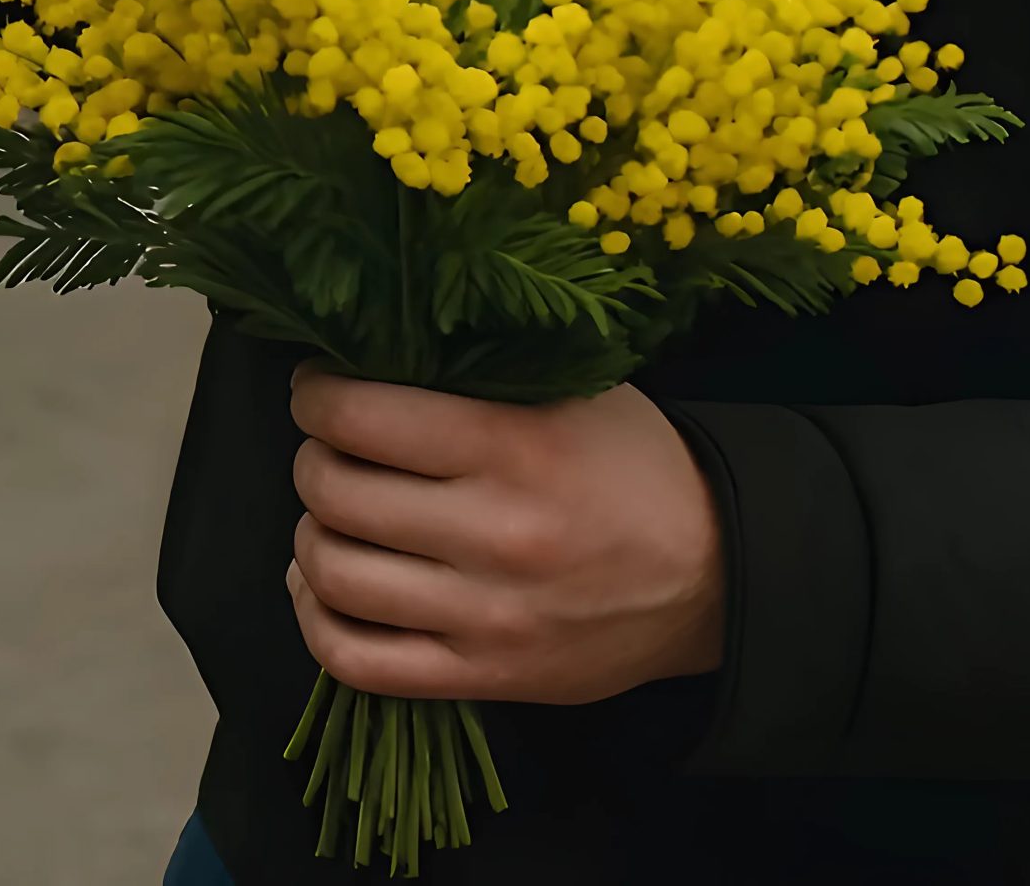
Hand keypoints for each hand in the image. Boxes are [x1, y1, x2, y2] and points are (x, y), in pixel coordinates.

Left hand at [287, 366, 722, 704]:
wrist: (718, 577)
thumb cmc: (631, 464)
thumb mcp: (570, 387)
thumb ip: (474, 372)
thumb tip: (364, 353)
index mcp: (512, 446)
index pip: (356, 417)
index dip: (315, 396)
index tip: (319, 389)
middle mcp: (494, 534)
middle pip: (333, 493)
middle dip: (312, 458)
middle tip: (331, 447)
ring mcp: (487, 616)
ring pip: (332, 575)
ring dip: (311, 533)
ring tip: (333, 512)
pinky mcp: (486, 677)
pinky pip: (357, 662)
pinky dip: (315, 619)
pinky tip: (322, 582)